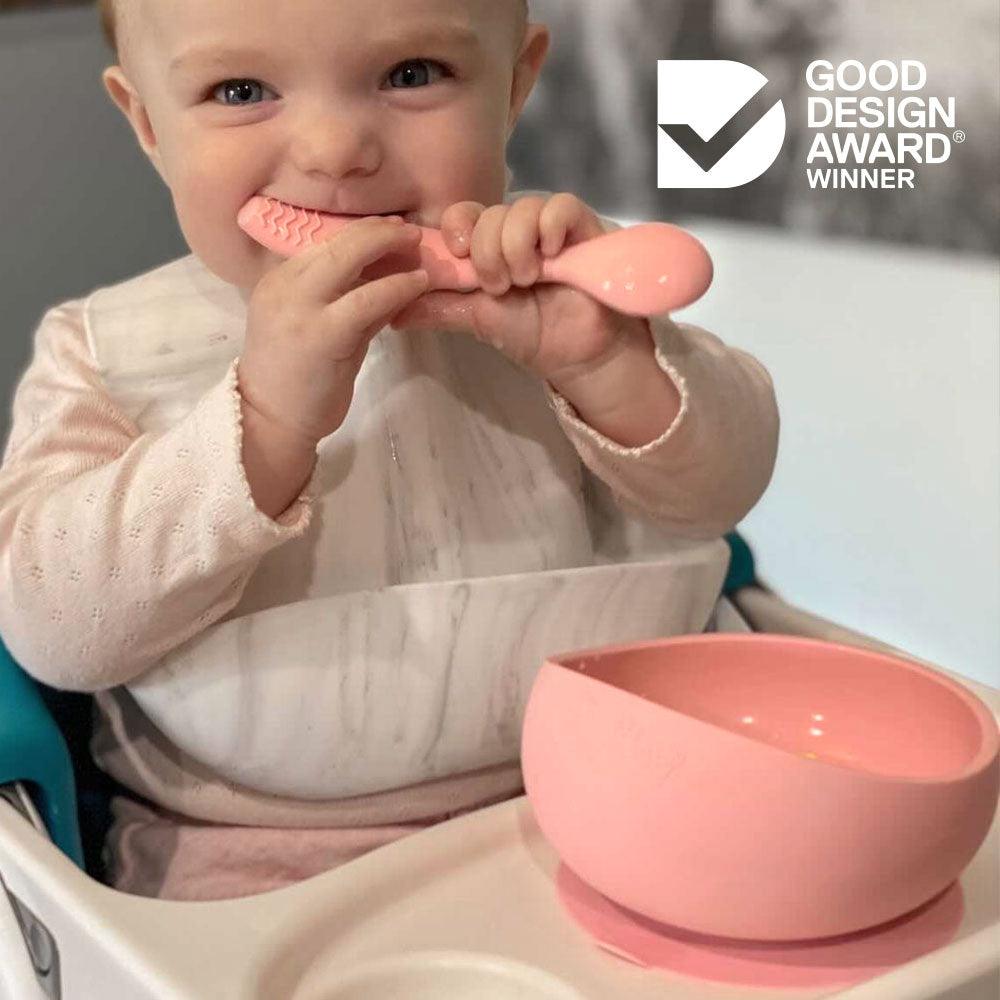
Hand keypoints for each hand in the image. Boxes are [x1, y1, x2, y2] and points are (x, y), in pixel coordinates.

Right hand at [238, 216, 428, 444]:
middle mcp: (284, 285)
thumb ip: (346, 302)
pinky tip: (418, 285)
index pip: (322, 243)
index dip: (360, 232)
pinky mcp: (323, 333)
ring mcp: (299, 307)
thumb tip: (386, 280)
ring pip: (349, 259)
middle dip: (377, 230)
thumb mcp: (318, 329)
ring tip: (419, 250)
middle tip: (408, 231)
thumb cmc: (296, 382)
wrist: (270, 423)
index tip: (388, 229)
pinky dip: (397, 287)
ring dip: (389, 248)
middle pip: (336, 241)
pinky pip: (367, 299)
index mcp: (279, 281)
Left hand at [390, 193, 649, 387]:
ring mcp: (550, 227)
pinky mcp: (583, 226)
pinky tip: (551, 255)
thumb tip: (392, 313)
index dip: (457, 229)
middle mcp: (518, 230)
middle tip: (502, 287)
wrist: (581, 355)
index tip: (460, 257)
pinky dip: (549, 228)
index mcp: (490, 246)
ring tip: (528, 280)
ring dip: (517, 248)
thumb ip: (438, 309)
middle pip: (489, 214)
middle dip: (488, 254)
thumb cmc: (534, 335)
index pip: (462, 215)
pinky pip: (560, 205)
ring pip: (521, 208)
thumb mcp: (476, 320)